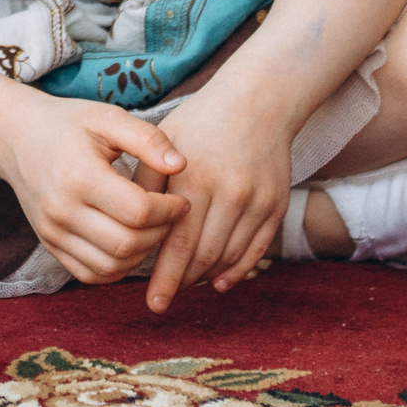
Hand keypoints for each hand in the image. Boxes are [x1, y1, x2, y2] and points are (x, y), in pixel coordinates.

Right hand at [0, 92, 189, 284]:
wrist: (16, 138)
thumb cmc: (67, 124)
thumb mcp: (107, 118)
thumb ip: (147, 139)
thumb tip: (180, 166)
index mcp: (79, 176)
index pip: (138, 210)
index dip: (170, 210)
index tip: (180, 200)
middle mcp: (62, 210)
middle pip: (127, 244)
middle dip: (161, 234)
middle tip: (170, 216)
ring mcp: (52, 232)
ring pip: (111, 266)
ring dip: (142, 254)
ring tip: (152, 229)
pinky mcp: (50, 245)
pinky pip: (91, 274)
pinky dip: (118, 267)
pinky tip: (129, 243)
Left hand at [141, 86, 292, 312]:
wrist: (256, 102)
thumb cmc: (199, 123)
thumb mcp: (163, 144)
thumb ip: (145, 183)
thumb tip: (130, 228)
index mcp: (195, 179)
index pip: (178, 242)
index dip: (165, 278)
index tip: (152, 304)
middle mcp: (230, 193)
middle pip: (204, 256)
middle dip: (182, 282)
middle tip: (164, 298)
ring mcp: (257, 201)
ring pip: (230, 257)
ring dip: (206, 277)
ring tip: (185, 284)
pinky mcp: (277, 205)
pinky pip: (256, 250)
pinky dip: (238, 270)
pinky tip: (220, 281)